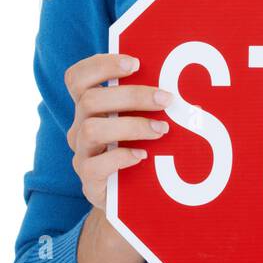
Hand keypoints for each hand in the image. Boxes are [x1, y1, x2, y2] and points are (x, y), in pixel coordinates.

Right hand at [64, 52, 173, 210]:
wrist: (129, 199)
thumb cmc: (139, 149)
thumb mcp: (140, 122)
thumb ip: (149, 103)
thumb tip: (185, 87)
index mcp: (89, 107)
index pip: (77, 78)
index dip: (101, 65)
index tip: (135, 63)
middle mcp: (79, 127)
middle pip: (90, 100)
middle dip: (131, 95)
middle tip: (166, 99)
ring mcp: (82, 154)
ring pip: (91, 130)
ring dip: (130, 125)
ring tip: (161, 129)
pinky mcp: (88, 181)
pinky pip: (96, 166)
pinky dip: (121, 157)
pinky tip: (144, 156)